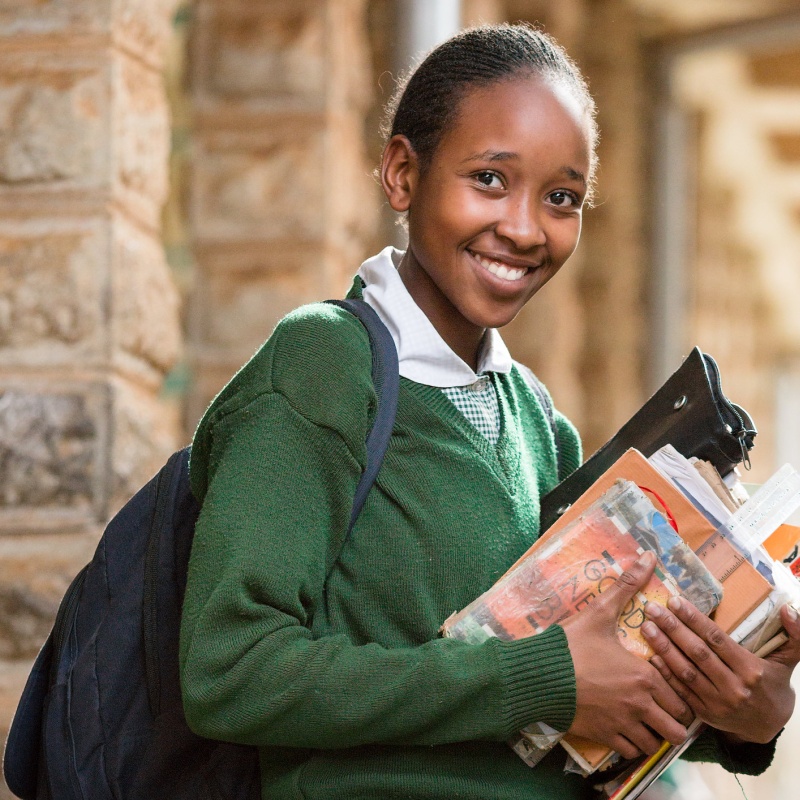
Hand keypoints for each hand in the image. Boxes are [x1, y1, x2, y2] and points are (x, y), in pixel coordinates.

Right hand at [560, 551, 692, 758]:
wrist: (537, 674)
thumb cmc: (570, 644)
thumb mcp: (599, 613)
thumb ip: (626, 586)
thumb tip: (647, 555)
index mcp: (644, 676)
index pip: (681, 696)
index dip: (679, 693)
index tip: (669, 687)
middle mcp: (640, 704)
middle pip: (676, 727)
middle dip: (672, 719)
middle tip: (661, 707)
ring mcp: (622, 725)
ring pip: (656, 744)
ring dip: (653, 734)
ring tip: (644, 720)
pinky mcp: (604, 738)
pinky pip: (632, 752)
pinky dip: (632, 744)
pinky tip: (624, 728)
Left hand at [642, 598, 799, 743]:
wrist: (768, 727)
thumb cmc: (773, 684)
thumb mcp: (787, 661)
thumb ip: (794, 635)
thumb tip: (789, 608)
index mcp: (751, 669)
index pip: (717, 640)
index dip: (694, 620)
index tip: (675, 601)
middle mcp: (733, 687)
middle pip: (697, 653)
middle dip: (672, 628)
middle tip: (652, 608)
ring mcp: (716, 703)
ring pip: (685, 672)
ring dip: (663, 648)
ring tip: (646, 627)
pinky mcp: (703, 713)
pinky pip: (680, 691)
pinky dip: (664, 673)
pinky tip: (650, 655)